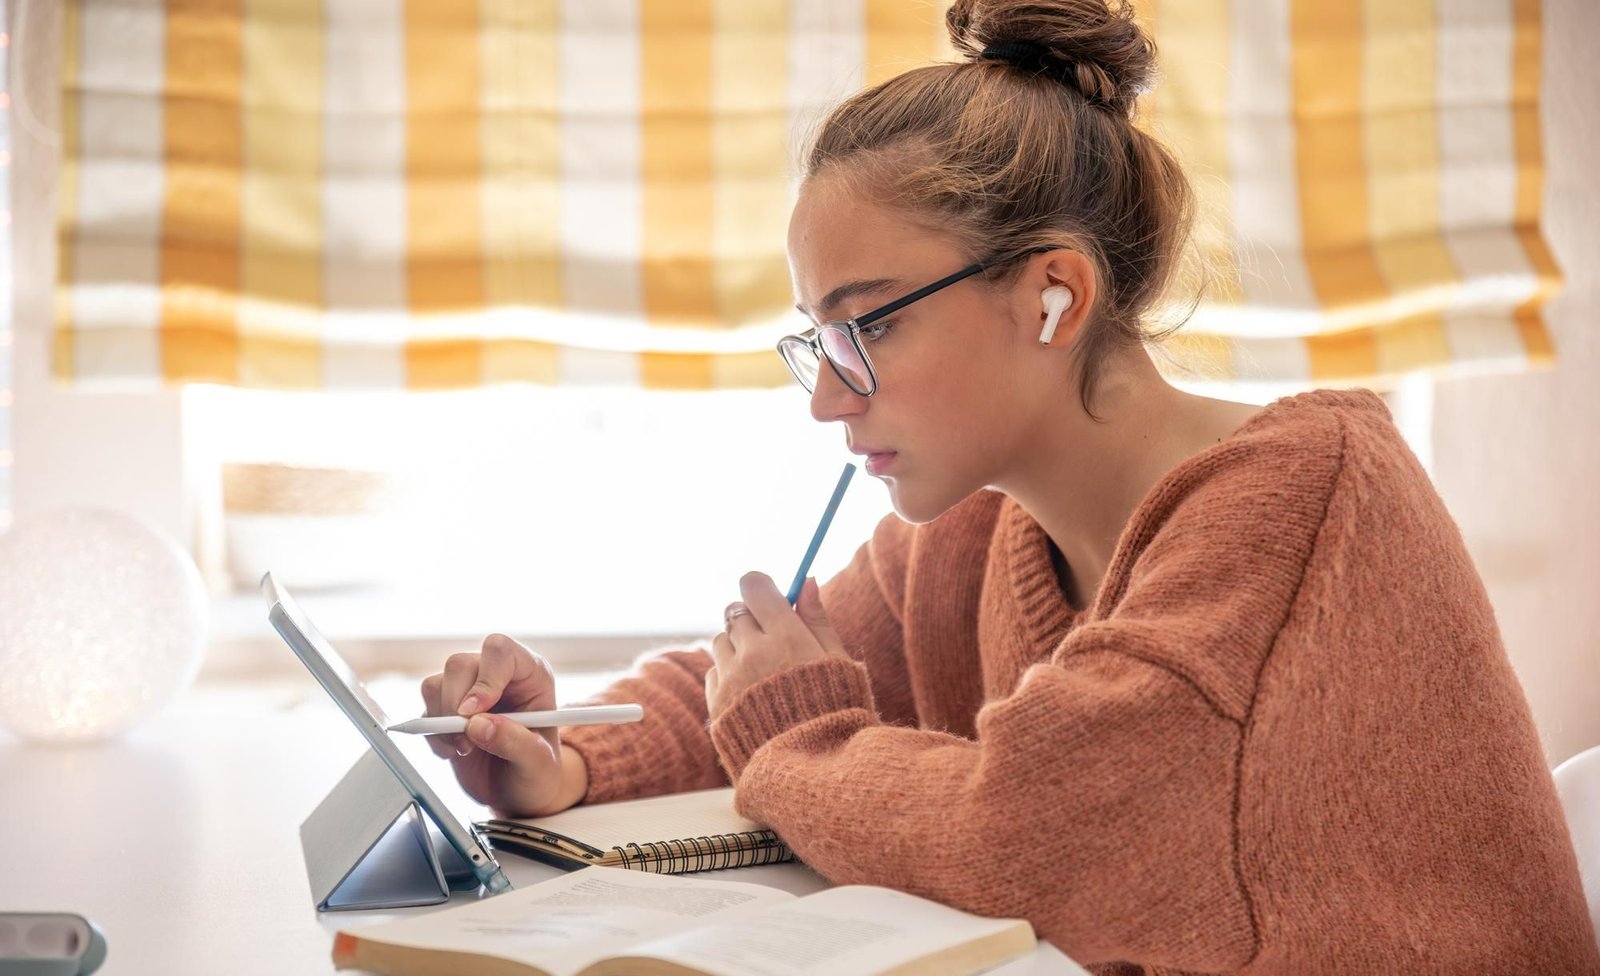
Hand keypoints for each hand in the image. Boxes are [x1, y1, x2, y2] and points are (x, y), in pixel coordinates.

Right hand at [419, 633, 580, 815]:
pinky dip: (433, 736)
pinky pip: (426, 709)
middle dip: (455, 705)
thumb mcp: (540, 764)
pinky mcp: (447, 710)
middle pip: (460, 664)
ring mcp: (469, 691)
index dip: (485, 678)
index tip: (475, 712)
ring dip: (442, 722)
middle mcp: (498, 676)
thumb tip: (479, 725)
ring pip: (436, 683)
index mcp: (531, 675)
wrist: (520, 792)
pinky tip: (456, 752)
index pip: (501, 651)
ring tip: (467, 748)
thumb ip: (516, 743)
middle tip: (467, 740)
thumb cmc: (538, 772)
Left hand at [705, 573, 844, 719]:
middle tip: (772, 640)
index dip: (760, 588)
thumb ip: (818, 619)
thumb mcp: (837, 662)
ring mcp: (731, 678)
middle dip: (752, 620)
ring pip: (721, 641)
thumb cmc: (833, 711)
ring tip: (764, 673)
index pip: (754, 586)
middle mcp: (753, 653)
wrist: (810, 770)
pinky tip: (753, 695)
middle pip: (736, 612)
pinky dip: (729, 676)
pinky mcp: (716, 702)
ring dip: (738, 648)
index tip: (770, 599)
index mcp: (786, 636)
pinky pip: (714, 672)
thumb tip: (808, 581)